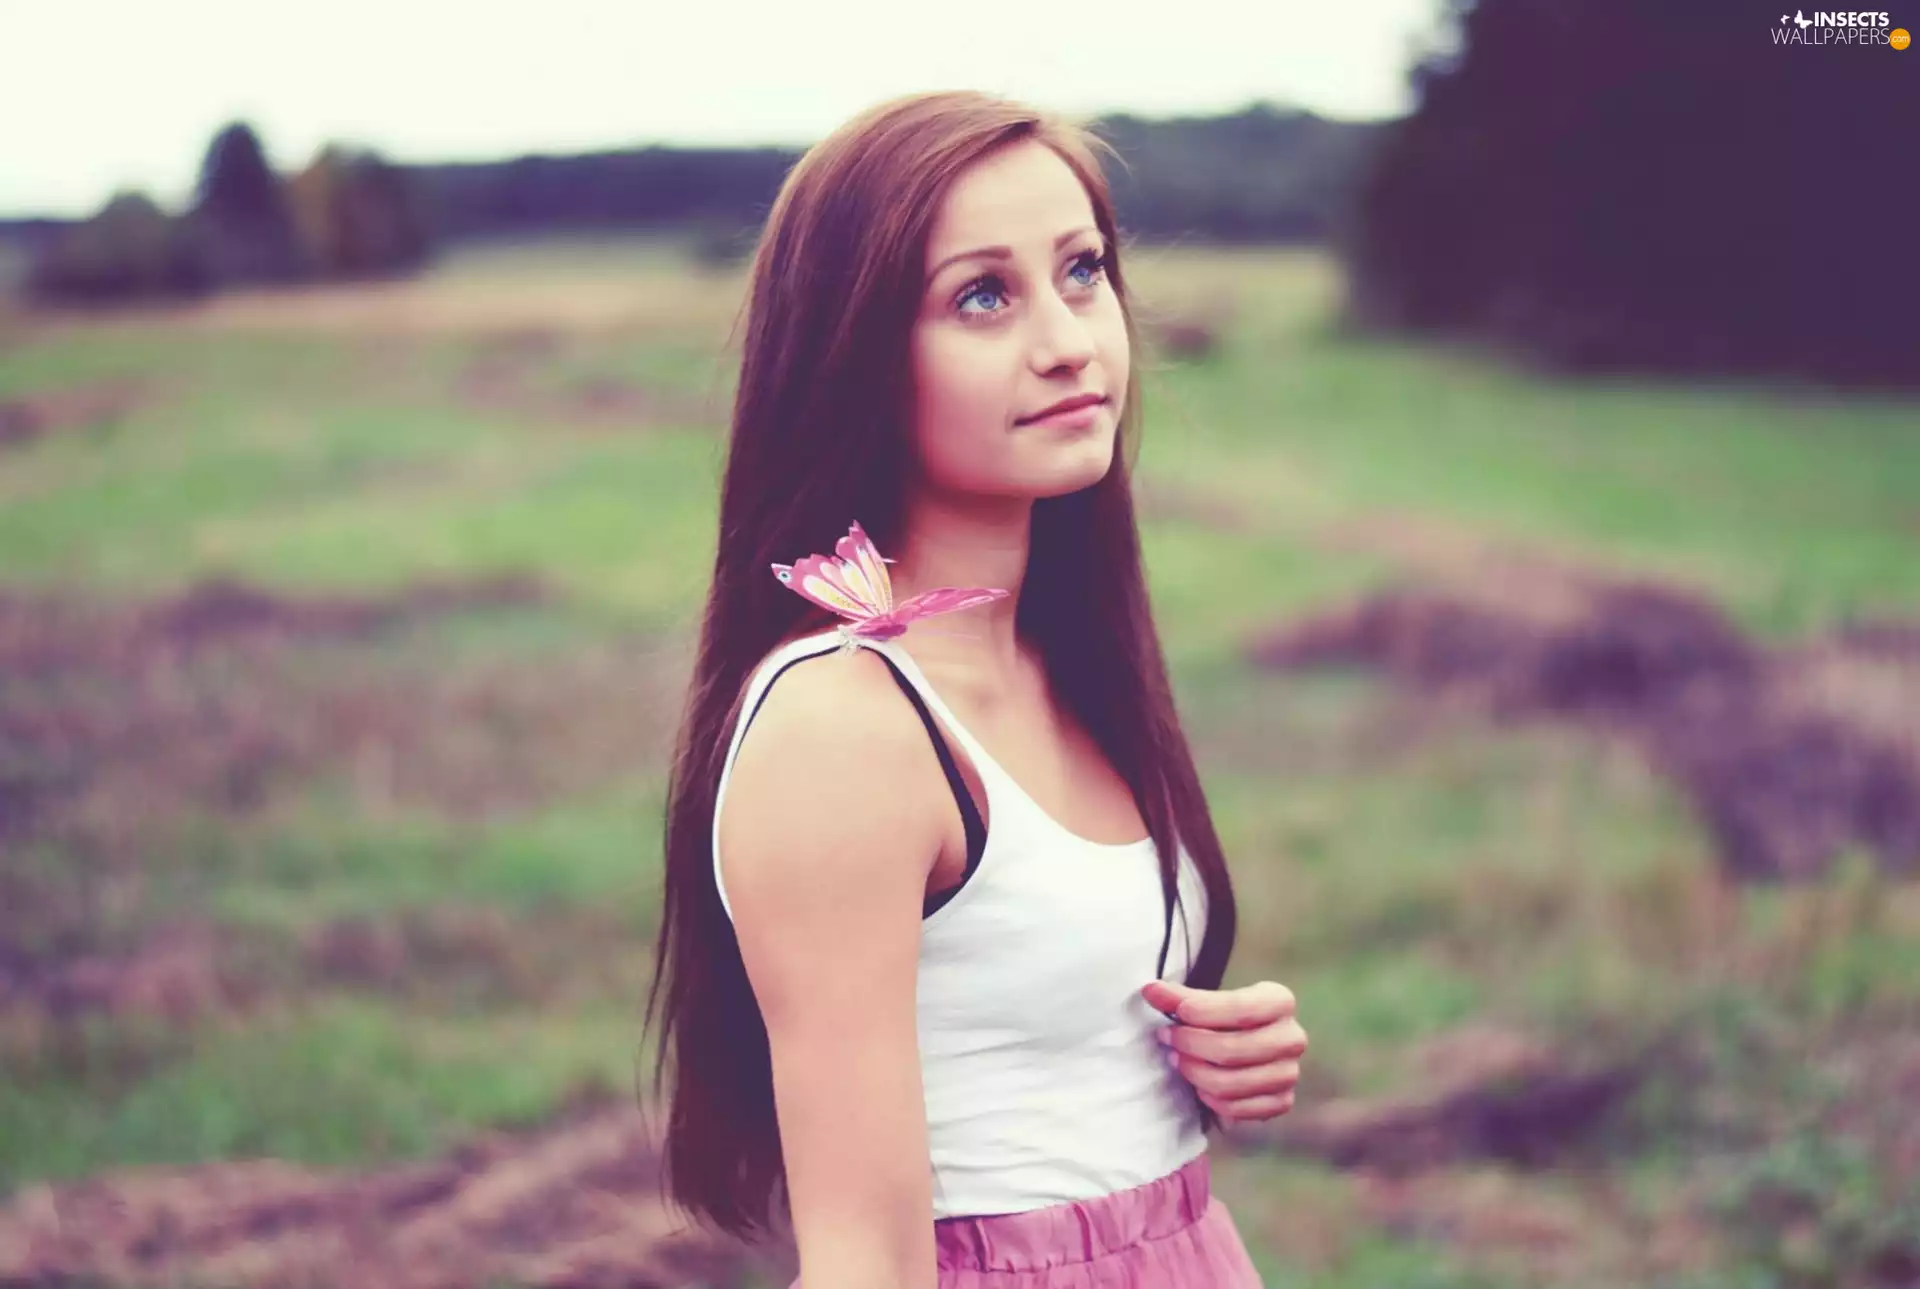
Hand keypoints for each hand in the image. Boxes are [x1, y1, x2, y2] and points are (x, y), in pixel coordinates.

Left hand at [1140, 979, 1306, 1121]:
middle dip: (1191, 1045)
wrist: (1248, 1041)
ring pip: (1232, 1084)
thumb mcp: (1211, 999)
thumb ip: (1182, 997)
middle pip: (1232, 1050)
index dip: (1201, 1012)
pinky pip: (1239, 1109)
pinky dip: (1212, 1100)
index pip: (1239, 1009)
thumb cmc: (1224, 1017)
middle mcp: (1292, 1037)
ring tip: (1178, 1060)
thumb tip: (1151, 991)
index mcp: (1280, 1001)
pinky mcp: (1282, 1101)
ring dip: (1195, 1074)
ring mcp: (1289, 1073)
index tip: (1172, 1010)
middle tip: (1167, 1039)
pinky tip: (1200, 1086)